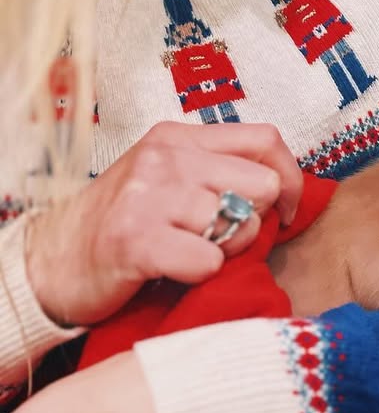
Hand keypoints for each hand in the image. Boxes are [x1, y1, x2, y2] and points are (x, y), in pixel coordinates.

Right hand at [25, 121, 302, 325]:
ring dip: (228, 250)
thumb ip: (221, 172)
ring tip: (191, 252)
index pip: (266, 140)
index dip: (290, 179)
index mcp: (179, 138)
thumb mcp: (172, 179)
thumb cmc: (128, 224)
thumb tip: (285, 189)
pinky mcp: (137, 240)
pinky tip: (175, 270)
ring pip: (240, 224)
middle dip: (254, 219)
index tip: (284, 211)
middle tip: (223, 238)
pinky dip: (202, 274)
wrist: (54, 261)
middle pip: (263, 184)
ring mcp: (149, 196)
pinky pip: (210, 261)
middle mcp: (165, 158)